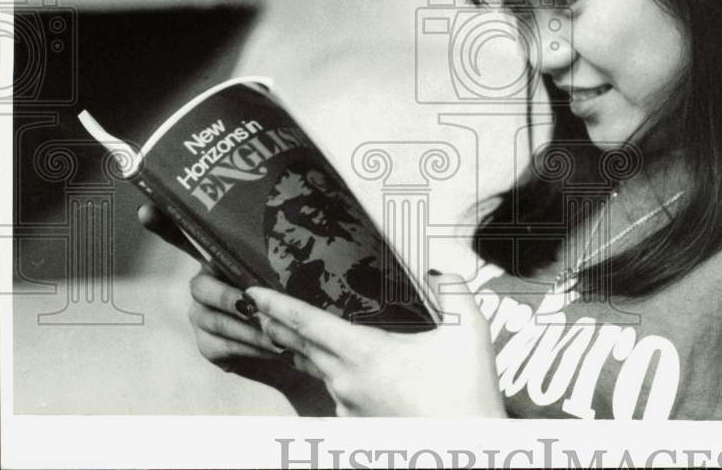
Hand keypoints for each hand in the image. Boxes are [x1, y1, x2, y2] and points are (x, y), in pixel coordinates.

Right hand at [138, 203, 334, 414]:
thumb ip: (288, 256)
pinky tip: (271, 348)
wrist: (297, 344)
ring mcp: (201, 315)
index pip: (186, 236)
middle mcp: (205, 284)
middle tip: (252, 304)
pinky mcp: (207, 344)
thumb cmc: (295, 299)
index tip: (144, 210)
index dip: (163, 224)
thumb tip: (306, 230)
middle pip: (200, 287)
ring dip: (246, 327)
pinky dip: (249, 347)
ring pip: (213, 320)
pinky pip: (220, 345)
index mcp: (222, 258)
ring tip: (275, 332)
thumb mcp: (294, 273)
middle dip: (227, 297)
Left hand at [247, 272, 506, 417]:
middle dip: (277, 325)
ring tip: (296, 333)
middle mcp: (347, 382)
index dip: (277, 306)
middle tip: (260, 307)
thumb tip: (437, 272)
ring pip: (320, 371)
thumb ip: (452, 290)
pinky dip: (334, 375)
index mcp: (366, 354)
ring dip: (305, 351)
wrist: (468, 449)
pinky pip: (337, 393)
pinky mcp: (357, 424)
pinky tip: (346, 368)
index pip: (308, 324)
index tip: (252, 293)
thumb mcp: (469, 332)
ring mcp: (349, 407)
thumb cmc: (467, 396)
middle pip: (301, 347)